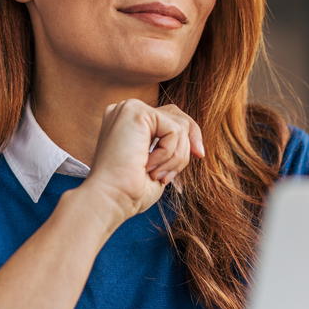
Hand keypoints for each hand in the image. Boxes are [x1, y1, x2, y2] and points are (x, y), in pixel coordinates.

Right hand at [80, 100, 204, 225]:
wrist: (110, 199)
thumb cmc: (129, 191)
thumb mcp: (158, 165)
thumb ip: (171, 147)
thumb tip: (196, 143)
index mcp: (127, 123)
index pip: (168, 118)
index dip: (188, 136)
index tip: (199, 155)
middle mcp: (126, 111)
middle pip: (177, 116)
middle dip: (188, 143)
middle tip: (180, 168)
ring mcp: (129, 108)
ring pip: (179, 125)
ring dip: (176, 157)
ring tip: (156, 175)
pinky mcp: (136, 111)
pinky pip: (174, 129)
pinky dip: (169, 154)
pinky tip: (148, 166)